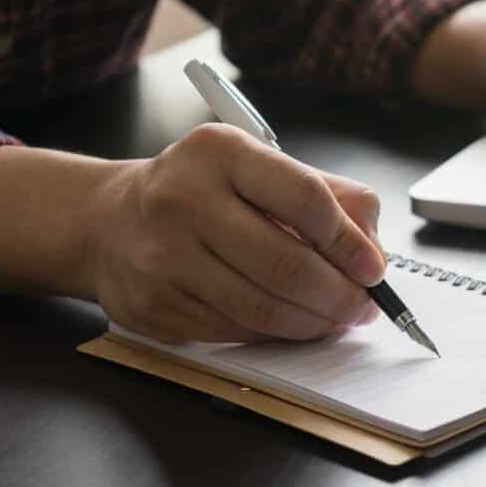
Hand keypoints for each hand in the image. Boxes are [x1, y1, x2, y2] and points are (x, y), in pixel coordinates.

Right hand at [84, 123, 384, 342]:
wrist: (111, 220)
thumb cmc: (205, 191)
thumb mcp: (262, 167)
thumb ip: (329, 196)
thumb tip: (374, 251)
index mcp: (221, 152)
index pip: (306, 199)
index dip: (350, 242)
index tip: (375, 269)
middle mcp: (183, 199)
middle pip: (287, 264)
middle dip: (340, 294)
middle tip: (364, 306)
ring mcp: (162, 256)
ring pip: (263, 308)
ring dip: (315, 322)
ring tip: (338, 318)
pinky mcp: (153, 305)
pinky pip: (235, 331)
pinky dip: (277, 334)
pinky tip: (295, 324)